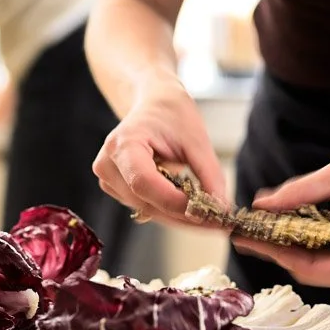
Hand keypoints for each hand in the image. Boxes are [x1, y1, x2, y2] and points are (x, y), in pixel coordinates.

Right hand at [92, 74, 227, 226]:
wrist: (153, 105)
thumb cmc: (171, 114)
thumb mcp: (196, 140)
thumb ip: (208, 175)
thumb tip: (221, 208)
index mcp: (123, 144)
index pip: (144, 182)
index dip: (174, 201)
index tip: (206, 211)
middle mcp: (108, 165)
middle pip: (147, 202)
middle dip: (185, 216)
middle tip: (219, 224)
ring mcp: (108, 180)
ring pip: (149, 211)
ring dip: (181, 218)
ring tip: (211, 218)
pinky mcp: (117, 190)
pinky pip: (147, 208)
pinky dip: (172, 212)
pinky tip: (194, 210)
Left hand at [233, 122, 329, 287]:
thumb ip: (299, 192)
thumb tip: (261, 206)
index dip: (299, 263)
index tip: (269, 245)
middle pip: (327, 272)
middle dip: (287, 257)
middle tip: (251, 238)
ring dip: (297, 252)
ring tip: (264, 233)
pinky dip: (313, 246)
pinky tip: (291, 229)